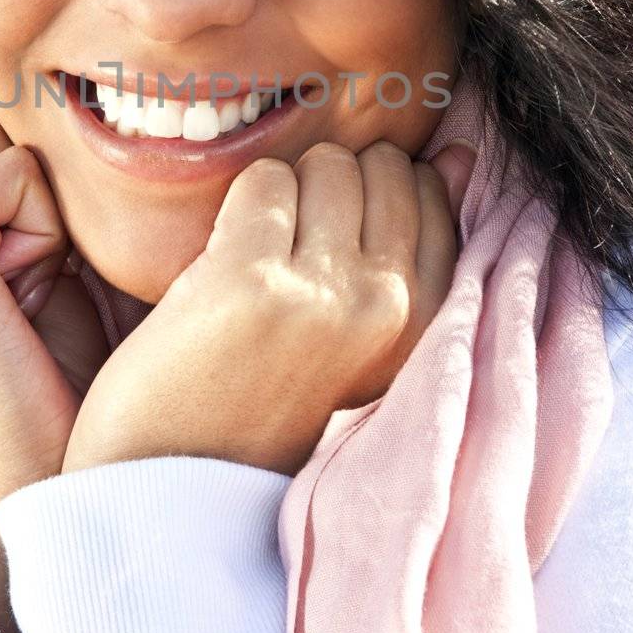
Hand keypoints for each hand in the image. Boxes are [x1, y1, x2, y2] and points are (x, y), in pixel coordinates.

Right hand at [0, 93, 109, 632]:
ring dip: (45, 212)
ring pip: (5, 145)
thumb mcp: (26, 262)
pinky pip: (17, 178)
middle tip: (34, 286)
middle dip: (37, 191)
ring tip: (29, 294)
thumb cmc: (48, 378)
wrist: (29, 482)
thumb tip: (40, 106)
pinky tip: (24, 303)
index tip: (34, 271)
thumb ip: (15, 188)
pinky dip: (46, 234)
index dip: (33, 187)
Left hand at [62, 140, 473, 478]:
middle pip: (380, 167)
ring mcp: (322, 294)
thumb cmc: (266, 395)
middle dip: (331, 188)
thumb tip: (459, 156)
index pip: (431, 195)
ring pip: (325, 165)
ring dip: (284, 195)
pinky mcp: (251, 279)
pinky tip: (224, 264)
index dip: (369, 202)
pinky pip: (265, 179)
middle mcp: (386, 309)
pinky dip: (238, 206)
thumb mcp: (365, 330)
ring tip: (260, 262)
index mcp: (425, 326)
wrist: (173, 476)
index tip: (332, 250)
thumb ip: (416, 243)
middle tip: (291, 253)